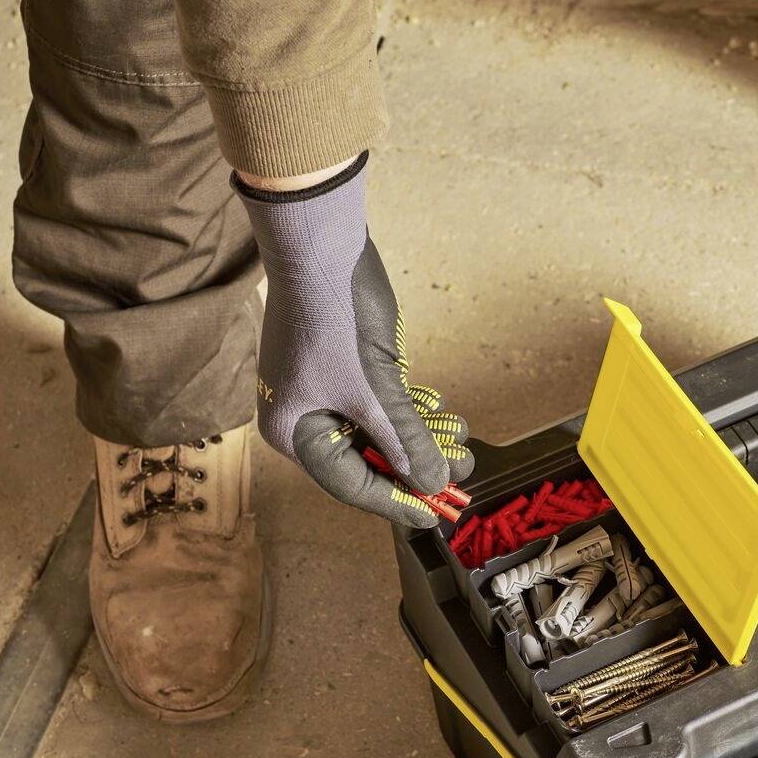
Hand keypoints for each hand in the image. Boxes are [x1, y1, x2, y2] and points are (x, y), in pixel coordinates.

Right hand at [236, 155, 473, 525]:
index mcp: (294, 432)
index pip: (349, 484)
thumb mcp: (374, 388)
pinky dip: (413, 411)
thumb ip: (405, 439)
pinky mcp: (348, 369)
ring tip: (463, 440)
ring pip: (381, 431)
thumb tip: (434, 483)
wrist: (321, 246)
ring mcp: (327, 393)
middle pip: (367, 459)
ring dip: (422, 437)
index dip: (396, 499)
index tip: (436, 512)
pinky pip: (382, 404)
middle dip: (416, 465)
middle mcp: (306, 419)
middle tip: (463, 474)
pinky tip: (445, 415)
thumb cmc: (333, 318)